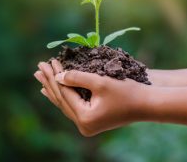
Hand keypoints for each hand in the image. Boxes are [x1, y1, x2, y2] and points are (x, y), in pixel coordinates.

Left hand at [34, 60, 152, 136]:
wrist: (147, 104)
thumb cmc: (126, 91)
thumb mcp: (100, 82)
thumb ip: (77, 77)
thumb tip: (57, 76)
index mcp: (85, 118)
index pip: (64, 93)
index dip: (55, 76)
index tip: (48, 61)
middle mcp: (84, 125)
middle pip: (61, 100)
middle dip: (50, 82)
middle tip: (38, 68)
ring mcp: (87, 125)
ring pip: (65, 104)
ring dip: (53, 89)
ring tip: (41, 77)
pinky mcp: (92, 120)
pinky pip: (72, 107)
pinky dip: (63, 96)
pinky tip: (53, 90)